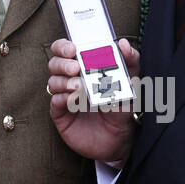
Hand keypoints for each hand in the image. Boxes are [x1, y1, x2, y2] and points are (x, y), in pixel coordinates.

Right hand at [47, 37, 139, 165]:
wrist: (120, 139)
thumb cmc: (122, 108)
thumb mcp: (131, 84)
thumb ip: (130, 61)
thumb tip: (122, 43)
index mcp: (84, 67)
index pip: (65, 49)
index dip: (64, 46)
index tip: (73, 48)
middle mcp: (71, 79)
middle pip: (54, 63)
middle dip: (62, 63)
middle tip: (75, 68)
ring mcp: (65, 96)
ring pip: (53, 81)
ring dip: (64, 81)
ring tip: (80, 87)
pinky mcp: (61, 114)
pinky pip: (54, 101)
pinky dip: (62, 98)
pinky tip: (74, 99)